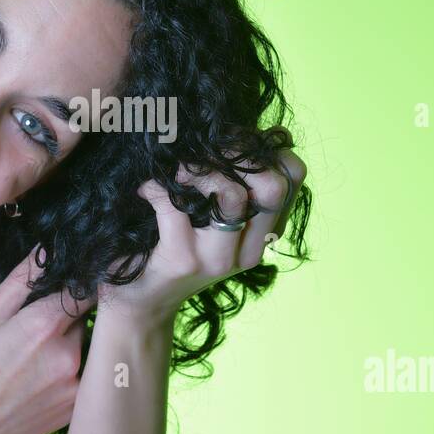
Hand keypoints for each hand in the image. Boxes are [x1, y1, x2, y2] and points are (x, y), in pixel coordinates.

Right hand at [0, 247, 91, 433]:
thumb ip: (19, 283)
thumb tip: (46, 250)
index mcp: (44, 325)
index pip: (85, 288)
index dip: (79, 281)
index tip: (70, 280)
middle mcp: (70, 354)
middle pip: (83, 319)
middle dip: (65, 318)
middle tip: (32, 330)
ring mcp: (76, 385)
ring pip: (84, 349)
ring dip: (67, 346)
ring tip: (30, 360)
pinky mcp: (75, 410)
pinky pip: (83, 377)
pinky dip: (68, 373)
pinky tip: (37, 382)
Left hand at [98, 127, 306, 324]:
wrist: (139, 303)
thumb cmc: (171, 247)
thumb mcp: (212, 216)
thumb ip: (233, 181)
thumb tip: (247, 131)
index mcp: (263, 234)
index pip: (294, 175)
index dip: (268, 146)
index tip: (233, 141)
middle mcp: (248, 250)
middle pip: (275, 185)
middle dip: (238, 153)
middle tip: (203, 149)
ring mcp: (218, 259)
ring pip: (232, 194)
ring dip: (198, 169)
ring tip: (173, 169)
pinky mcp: (183, 260)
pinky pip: (175, 205)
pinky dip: (156, 187)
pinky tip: (146, 190)